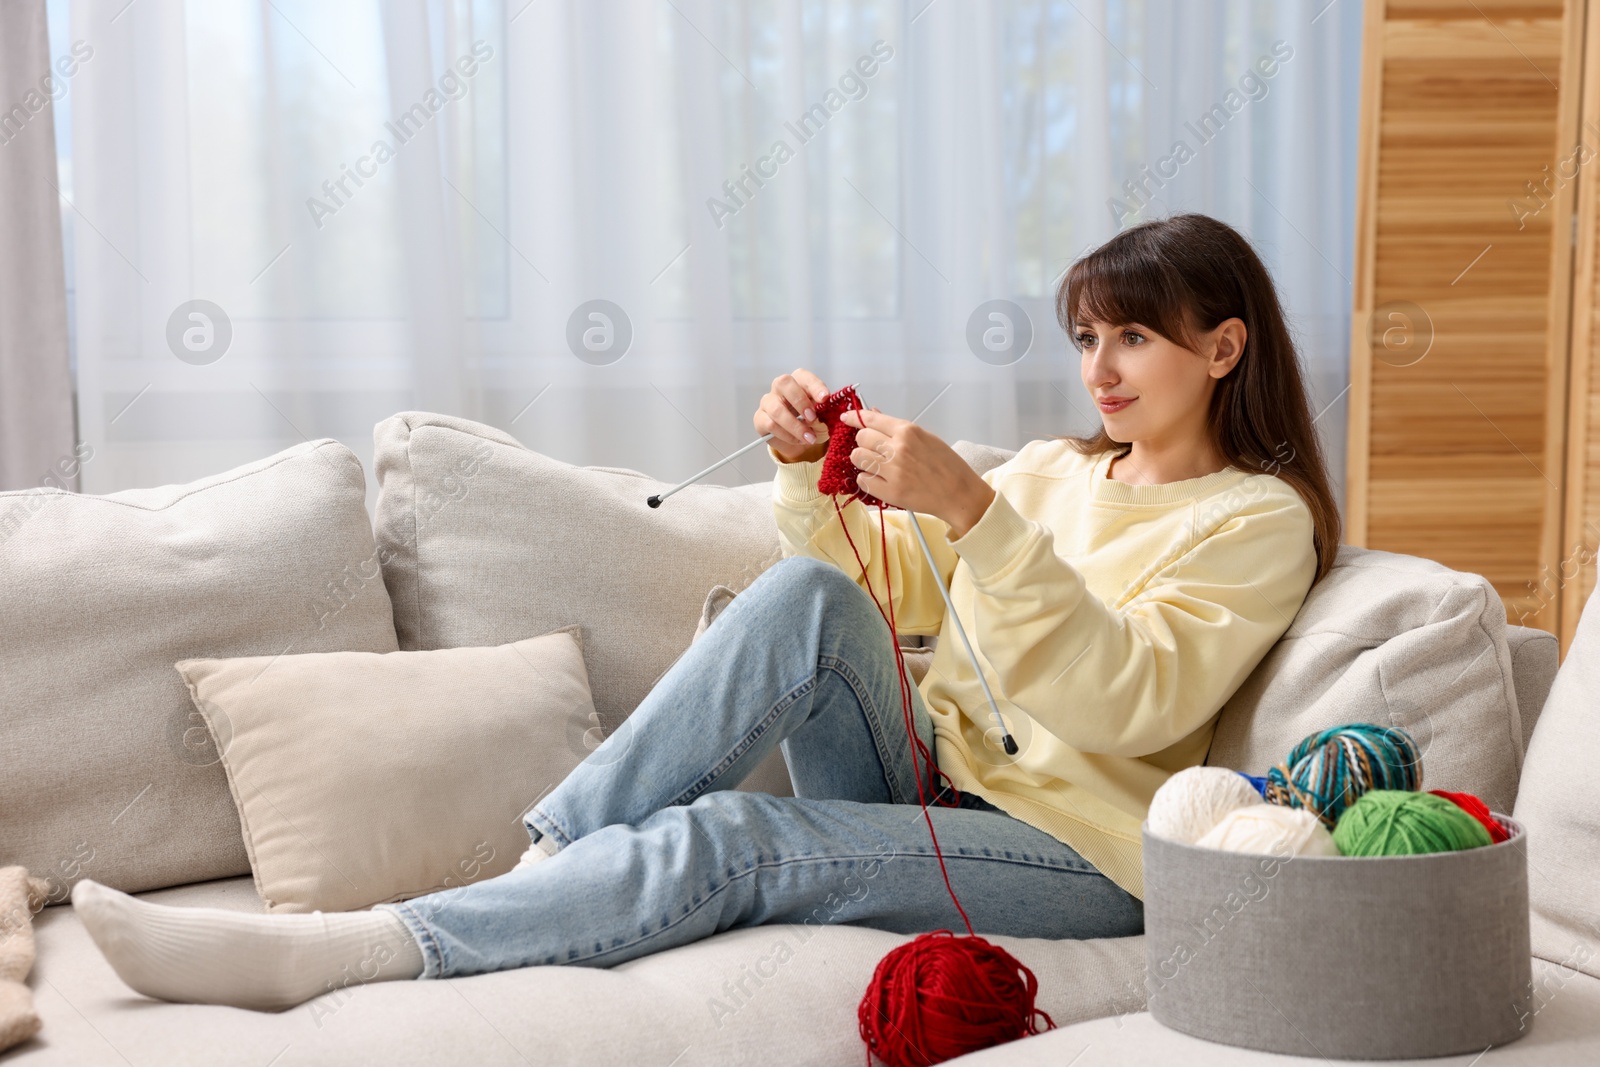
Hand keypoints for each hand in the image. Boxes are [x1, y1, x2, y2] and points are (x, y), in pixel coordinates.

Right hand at [756, 369, 830, 463]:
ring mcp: (767, 402)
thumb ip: (822, 407)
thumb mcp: (820, 412)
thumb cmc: (809, 420)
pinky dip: (787, 435)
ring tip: (810, 438)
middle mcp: (779, 387)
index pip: (803, 376)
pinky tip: (799, 441)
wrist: (796, 439)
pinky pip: (771, 425)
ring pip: (777, 410)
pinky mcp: (760, 419)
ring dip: (795, 426)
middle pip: (784, 384)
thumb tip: (827, 406)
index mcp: (797, 381)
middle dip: (800, 402)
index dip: (814, 386)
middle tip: (813, 418)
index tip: (825, 398)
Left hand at [840, 408, 996, 537]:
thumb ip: (897, 428)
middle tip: (872, 449)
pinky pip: (863, 480)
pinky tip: (879, 480)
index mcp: (908, 431)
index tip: (847, 419)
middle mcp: (898, 448)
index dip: (854, 418)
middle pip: (861, 438)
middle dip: (862, 442)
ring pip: (857, 458)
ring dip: (862, 460)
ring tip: (875, 465)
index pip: (870, 419)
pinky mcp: (890, 491)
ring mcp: (893, 470)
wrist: (959, 493)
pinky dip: (866, 479)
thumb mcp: (925, 437)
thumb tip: (874, 414)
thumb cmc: (946, 465)